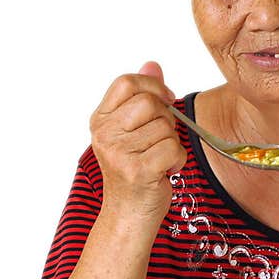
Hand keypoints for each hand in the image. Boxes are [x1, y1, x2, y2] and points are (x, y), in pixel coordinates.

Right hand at [89, 61, 186, 221]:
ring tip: (159, 160)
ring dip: (172, 144)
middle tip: (159, 140)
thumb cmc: (134, 171)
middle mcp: (104, 134)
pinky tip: (165, 171)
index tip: (165, 100)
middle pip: (150, 102)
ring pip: (165, 127)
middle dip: (166, 119)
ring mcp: (118, 153)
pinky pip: (173, 148)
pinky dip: (177, 160)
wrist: (128, 215)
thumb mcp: (132, 130)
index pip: (126, 82)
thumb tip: (152, 64)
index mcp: (100, 119)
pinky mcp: (137, 171)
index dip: (152, 86)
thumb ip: (141, 96)